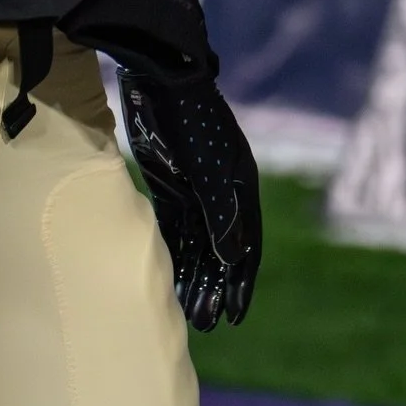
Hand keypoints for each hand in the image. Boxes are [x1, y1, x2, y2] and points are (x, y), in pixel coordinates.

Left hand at [119, 67, 261, 330]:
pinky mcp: (169, 185)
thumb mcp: (209, 169)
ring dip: (193, 277)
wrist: (160, 80)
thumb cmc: (191, 122)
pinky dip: (173, 256)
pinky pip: (174, 230)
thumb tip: (233, 260)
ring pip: (196, 245)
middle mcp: (222, 193)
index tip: (234, 318)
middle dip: (215, 288)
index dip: (241, 283)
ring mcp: (195, 189)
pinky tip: (166, 280)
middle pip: (220, 251)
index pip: (246, 246)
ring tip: (187, 313)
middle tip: (205, 325)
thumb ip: (221, 214)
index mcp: (241, 188)